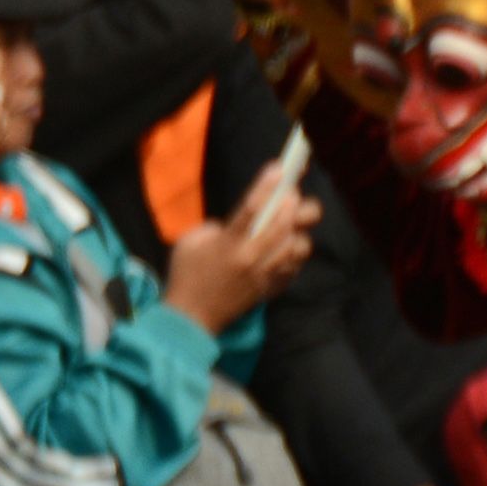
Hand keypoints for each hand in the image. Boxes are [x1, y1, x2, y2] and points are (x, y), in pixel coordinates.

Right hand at [164, 179, 318, 330]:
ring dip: (299, 229)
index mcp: (228, 245)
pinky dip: (296, 252)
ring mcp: (265, 275)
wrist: (192, 317)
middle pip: (285, 225)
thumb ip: (216, 226)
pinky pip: (296, 265)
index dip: (267, 186)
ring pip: (298, 245)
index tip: (280, 168)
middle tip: (291, 194)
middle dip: (294, 203)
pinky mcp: (273, 288)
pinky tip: (289, 244)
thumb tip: (243, 219)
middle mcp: (251, 259)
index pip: (252, 209)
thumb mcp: (191, 242)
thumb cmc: (187, 275)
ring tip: (292, 222)